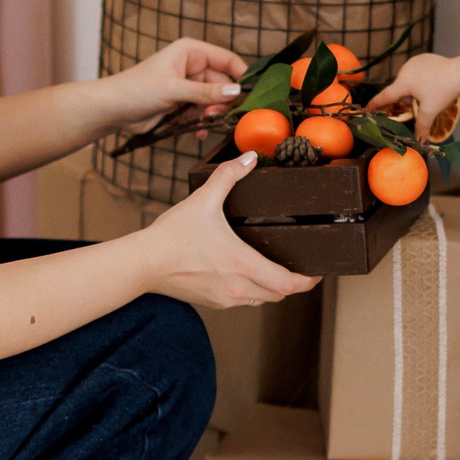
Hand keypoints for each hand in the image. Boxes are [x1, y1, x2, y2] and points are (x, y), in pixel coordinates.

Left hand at [99, 37, 246, 135]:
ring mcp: (189, 86)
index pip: (228, 60)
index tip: (252, 95)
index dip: (241, 76)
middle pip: (224, 83)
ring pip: (215, 101)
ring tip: (204, 122)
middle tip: (218, 115)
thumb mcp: (174, 89)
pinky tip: (198, 131)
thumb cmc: (136, 89)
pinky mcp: (184, 104)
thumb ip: (206, 92)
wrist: (112, 110)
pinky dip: (203, 122)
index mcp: (192, 52)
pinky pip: (203, 112)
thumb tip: (235, 91)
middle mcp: (193, 66)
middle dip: (223, 101)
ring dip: (213, 114)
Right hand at [139, 152, 319, 307]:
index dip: (308, 281)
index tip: (316, 272)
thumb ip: (229, 175)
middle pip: (279, 294)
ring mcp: (225, 299)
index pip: (289, 284)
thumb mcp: (203, 199)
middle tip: (301, 268)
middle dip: (293, 283)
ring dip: (272, 288)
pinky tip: (246, 275)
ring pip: (262, 300)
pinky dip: (252, 292)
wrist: (143, 264)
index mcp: (244, 266)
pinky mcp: (212, 302)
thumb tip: (248, 157)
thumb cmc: (172, 235)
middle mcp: (239, 289)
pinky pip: (242, 302)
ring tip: (276, 270)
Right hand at [366, 52, 459, 129]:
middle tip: (422, 103)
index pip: (385, 96)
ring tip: (430, 91)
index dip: (375, 104)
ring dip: (414, 88)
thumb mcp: (430, 111)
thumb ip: (422, 127)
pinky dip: (420, 78)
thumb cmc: (443, 91)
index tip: (367, 108)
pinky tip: (433, 81)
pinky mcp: (422, 58)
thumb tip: (419, 142)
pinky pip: (416, 71)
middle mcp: (405, 70)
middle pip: (400, 90)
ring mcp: (414, 62)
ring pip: (408, 80)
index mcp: (404, 83)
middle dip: (407, 99)